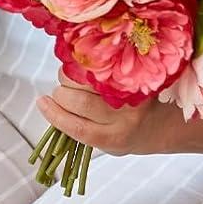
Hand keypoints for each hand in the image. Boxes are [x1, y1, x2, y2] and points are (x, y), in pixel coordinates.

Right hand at [36, 70, 160, 156]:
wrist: (160, 123)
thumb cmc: (125, 131)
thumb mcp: (104, 139)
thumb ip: (81, 127)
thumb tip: (50, 105)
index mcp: (113, 139)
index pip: (79, 128)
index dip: (56, 115)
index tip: (42, 103)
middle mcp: (124, 120)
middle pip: (80, 102)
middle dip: (61, 93)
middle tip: (61, 92)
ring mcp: (131, 97)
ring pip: (87, 81)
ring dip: (70, 76)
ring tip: (72, 79)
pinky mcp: (134, 77)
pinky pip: (102, 65)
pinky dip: (85, 63)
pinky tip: (83, 66)